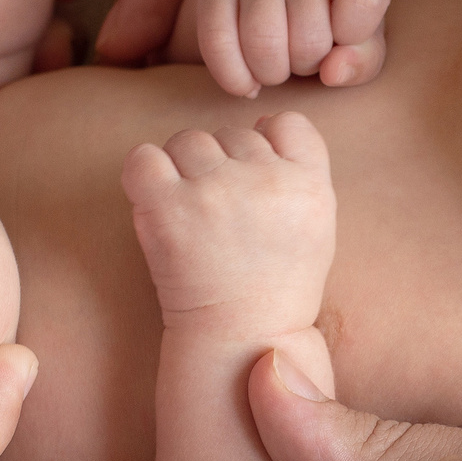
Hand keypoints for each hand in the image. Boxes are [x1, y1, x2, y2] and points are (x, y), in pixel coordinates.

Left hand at [124, 113, 335, 331]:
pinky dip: (144, 174)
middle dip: (222, 165)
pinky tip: (156, 203)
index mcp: (310, 183)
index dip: (267, 143)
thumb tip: (258, 122)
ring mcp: (214, 190)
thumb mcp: (318, 224)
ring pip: (188, 140)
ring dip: (183, 169)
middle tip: (219, 216)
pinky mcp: (167, 206)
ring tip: (189, 214)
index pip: (287, 122)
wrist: (242, 338)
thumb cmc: (277, 285)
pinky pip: (143, 157)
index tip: (256, 179)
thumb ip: (300, 170)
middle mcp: (264, 180)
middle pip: (231, 133)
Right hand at [168, 0, 390, 96]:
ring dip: (272, 73)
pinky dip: (235, 77)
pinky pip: (218, 40)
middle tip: (306, 56)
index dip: (355, 34)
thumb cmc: (330, 34)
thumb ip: (361, 60)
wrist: (278, 12)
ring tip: (279, 65)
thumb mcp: (359, 48)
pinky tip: (248, 82)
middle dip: (308, 65)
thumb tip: (332, 71)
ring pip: (263, 41)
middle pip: (311, 39)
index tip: (345, 38)